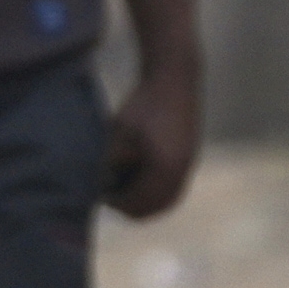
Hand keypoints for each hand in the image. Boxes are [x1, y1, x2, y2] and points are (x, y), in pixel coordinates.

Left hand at [101, 53, 202, 222]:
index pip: (139, 204)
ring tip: (121, 186)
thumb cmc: (143, 103)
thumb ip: (110, 161)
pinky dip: (155, 190)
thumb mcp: (119, 132)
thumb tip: (100, 186)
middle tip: (109, 196)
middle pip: (154, 208)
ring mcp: (188, 165)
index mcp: (165, 168)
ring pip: (166, 200)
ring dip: (144, 200)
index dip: (117, 203)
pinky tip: (137, 176)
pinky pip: (173, 188)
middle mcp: (182, 171)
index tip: (99, 195)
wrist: (174, 79)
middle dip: (131, 206)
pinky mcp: (189, 158)